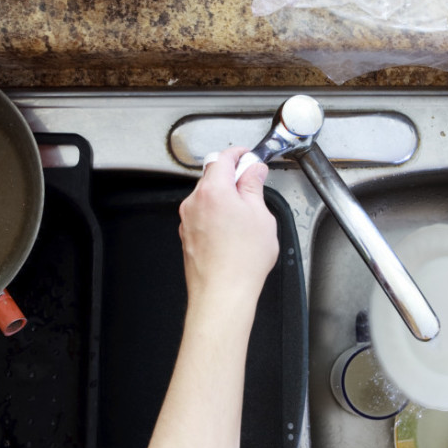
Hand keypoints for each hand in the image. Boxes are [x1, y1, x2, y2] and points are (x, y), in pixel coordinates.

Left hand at [178, 148, 279, 308]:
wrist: (222, 293)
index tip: (247, 156)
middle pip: (211, 175)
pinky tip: (232, 231)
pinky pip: (202, 214)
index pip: (223, 158)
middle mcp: (194, 202)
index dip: (238, 154)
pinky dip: (215, 214)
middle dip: (231, 176)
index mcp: (213, 191)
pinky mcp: (187, 235)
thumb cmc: (241, 262)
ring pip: (206, 196)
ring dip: (223, 197)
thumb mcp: (260, 216)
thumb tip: (254, 171)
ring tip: (245, 215)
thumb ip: (254, 187)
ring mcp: (188, 219)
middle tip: (251, 184)